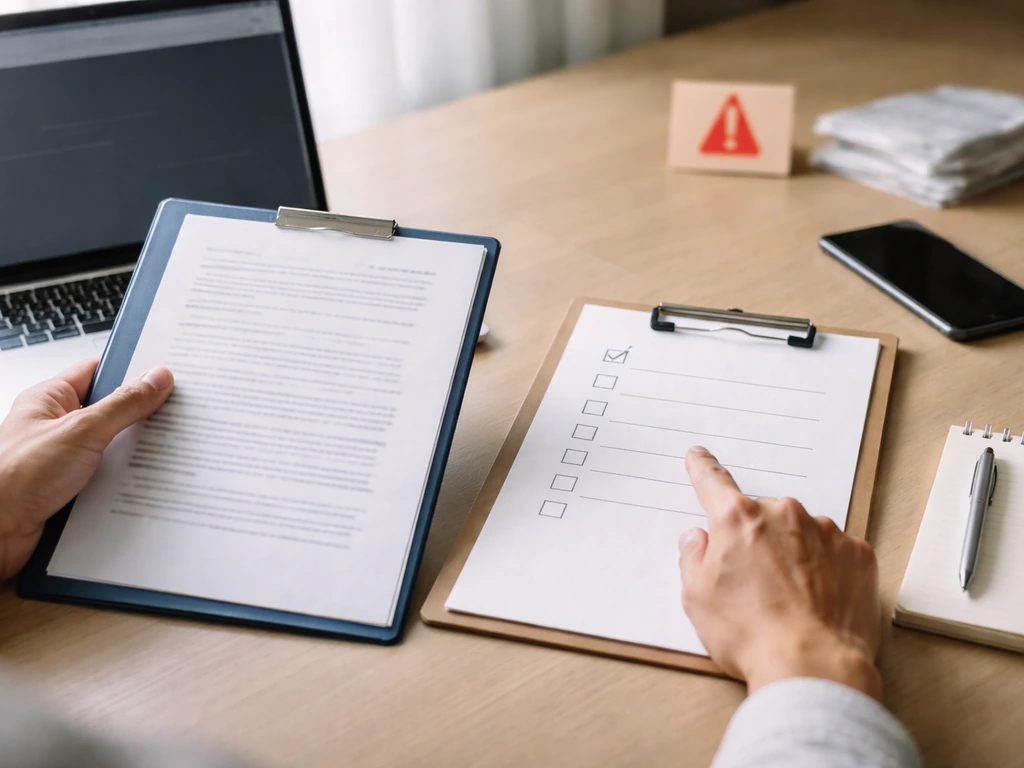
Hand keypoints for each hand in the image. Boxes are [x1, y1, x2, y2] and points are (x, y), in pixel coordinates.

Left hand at [0, 358, 173, 580]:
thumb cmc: (12, 479)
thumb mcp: (80, 431)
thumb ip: (123, 404)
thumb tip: (156, 379)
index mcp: (50, 400)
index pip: (98, 371)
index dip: (131, 370)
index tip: (166, 374)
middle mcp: (56, 427)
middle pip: (112, 411)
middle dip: (140, 417)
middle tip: (173, 416)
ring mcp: (64, 459)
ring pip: (113, 448)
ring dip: (133, 455)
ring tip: (160, 454)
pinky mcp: (71, 489)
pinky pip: (109, 478)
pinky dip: (126, 482)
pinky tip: (142, 485)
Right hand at [678, 446, 881, 698]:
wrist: (812, 667)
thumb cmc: (750, 635)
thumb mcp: (697, 598)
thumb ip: (693, 557)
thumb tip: (699, 539)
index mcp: (738, 519)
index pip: (713, 482)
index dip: (702, 468)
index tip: (699, 456)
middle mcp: (784, 514)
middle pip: (762, 515)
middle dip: (755, 539)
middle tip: (752, 583)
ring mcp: (825, 532)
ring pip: (800, 533)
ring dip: (792, 554)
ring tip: (788, 600)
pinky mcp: (858, 555)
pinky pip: (834, 553)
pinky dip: (825, 570)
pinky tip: (817, 601)